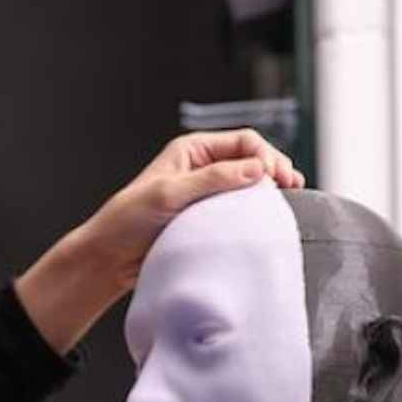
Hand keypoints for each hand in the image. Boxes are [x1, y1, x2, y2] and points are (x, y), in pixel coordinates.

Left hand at [78, 129, 304, 291]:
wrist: (109, 259)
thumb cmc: (126, 221)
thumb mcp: (169, 194)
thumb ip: (212, 179)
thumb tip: (256, 168)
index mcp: (192, 151)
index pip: (243, 141)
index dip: (265, 155)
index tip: (275, 177)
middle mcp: (202, 169)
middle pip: (252, 160)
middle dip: (274, 169)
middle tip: (291, 186)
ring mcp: (207, 194)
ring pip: (249, 186)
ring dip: (268, 191)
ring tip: (287, 199)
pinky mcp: (207, 219)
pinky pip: (239, 210)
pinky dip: (256, 212)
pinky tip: (266, 219)